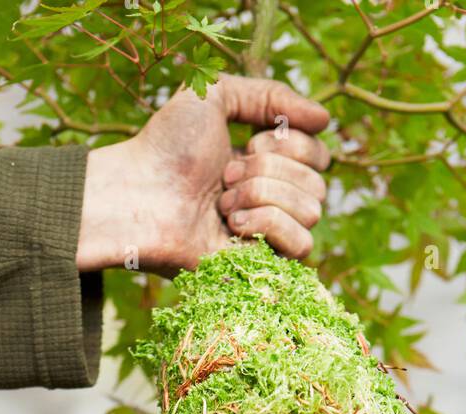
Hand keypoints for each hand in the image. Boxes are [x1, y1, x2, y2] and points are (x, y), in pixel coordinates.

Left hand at [76, 75, 329, 276]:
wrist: (138, 195)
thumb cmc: (166, 148)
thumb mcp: (216, 95)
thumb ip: (271, 94)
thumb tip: (326, 119)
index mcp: (266, 164)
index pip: (318, 154)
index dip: (292, 143)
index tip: (247, 140)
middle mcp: (271, 200)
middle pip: (318, 182)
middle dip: (270, 169)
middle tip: (224, 175)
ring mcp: (268, 235)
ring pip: (312, 209)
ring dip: (262, 195)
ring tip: (221, 202)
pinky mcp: (262, 267)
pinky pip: (302, 244)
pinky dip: (269, 225)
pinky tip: (233, 226)